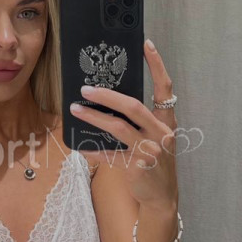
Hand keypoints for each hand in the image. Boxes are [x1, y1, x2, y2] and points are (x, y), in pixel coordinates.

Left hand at [69, 38, 177, 207]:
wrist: (162, 197)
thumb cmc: (155, 163)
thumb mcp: (153, 139)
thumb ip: (139, 122)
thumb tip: (107, 102)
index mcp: (166, 121)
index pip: (164, 88)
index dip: (157, 65)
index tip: (146, 44)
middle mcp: (161, 133)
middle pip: (133, 106)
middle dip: (107, 96)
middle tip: (85, 88)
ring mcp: (150, 150)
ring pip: (118, 128)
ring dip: (93, 117)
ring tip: (75, 109)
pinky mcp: (137, 167)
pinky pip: (110, 155)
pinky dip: (93, 151)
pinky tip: (79, 147)